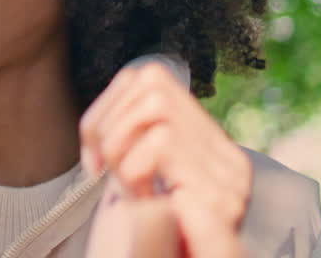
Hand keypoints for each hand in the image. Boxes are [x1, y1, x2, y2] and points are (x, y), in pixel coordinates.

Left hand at [79, 62, 250, 256]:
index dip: (107, 106)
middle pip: (150, 83)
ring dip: (123, 147)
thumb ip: (135, 150)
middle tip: (101, 171)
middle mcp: (227, 157)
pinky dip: (134, 170)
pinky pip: (161, 143)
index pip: (152, 79)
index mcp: (212, 150)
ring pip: (155, 106)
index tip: (93, 153)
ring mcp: (228, 175)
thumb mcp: (141, 190)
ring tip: (128, 187)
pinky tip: (141, 199)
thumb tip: (103, 118)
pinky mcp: (219, 193)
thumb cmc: (150, 248)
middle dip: (109, 123)